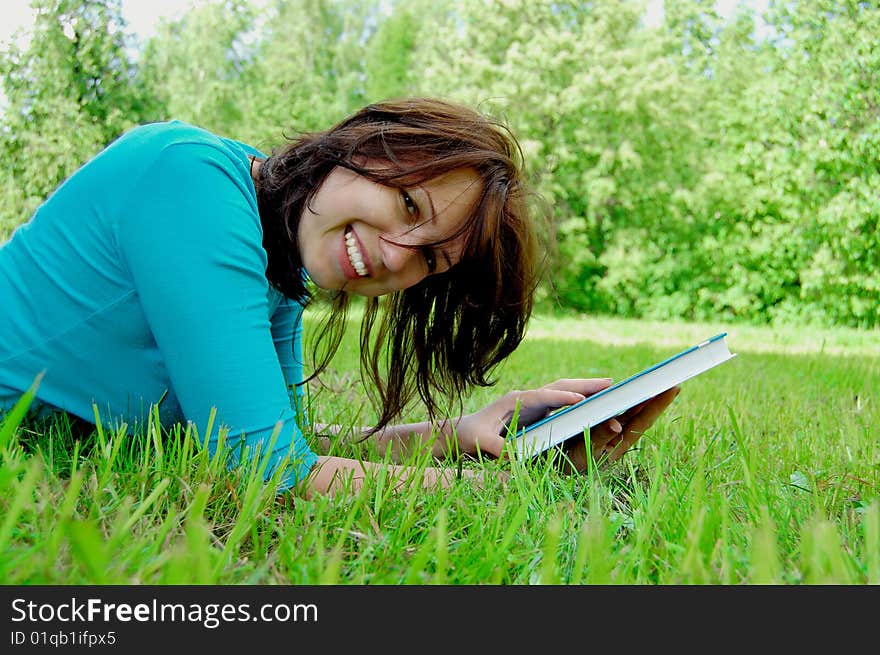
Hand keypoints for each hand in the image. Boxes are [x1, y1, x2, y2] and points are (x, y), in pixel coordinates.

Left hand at [450, 378, 617, 458]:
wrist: (461, 431)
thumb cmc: (469, 434)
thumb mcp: (480, 440)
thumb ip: (496, 446)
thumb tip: (513, 455)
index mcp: (514, 400)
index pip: (543, 396)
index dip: (562, 398)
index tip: (582, 400)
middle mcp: (526, 398)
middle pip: (559, 386)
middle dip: (584, 385)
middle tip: (611, 383)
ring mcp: (532, 404)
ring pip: (563, 391)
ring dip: (586, 389)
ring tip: (610, 389)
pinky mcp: (537, 412)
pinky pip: (561, 404)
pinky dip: (579, 402)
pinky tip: (595, 405)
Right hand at [559, 386, 680, 472]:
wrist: (558, 468)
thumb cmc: (571, 463)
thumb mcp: (584, 452)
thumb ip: (599, 436)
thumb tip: (616, 424)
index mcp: (620, 443)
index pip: (644, 420)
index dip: (659, 404)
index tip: (674, 387)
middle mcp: (620, 435)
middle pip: (642, 412)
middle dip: (657, 396)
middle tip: (673, 379)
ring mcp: (611, 430)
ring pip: (630, 410)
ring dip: (643, 396)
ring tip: (656, 382)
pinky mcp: (601, 425)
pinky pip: (616, 409)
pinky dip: (624, 399)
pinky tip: (629, 392)